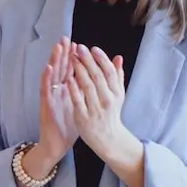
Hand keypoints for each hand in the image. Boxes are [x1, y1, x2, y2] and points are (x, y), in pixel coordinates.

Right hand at [30, 39, 79, 175]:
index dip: (72, 56)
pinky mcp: (46, 105)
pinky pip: (45, 89)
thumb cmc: (68, 127)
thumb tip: (92, 80)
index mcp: (66, 91)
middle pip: (60, 68)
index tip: (77, 43)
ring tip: (58, 47)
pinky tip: (49, 68)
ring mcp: (50, 97)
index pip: (69, 70)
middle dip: (63, 53)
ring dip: (54, 60)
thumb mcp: (80, 106)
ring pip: (52, 75)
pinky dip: (47, 78)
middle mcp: (57, 91)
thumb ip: (85, 92)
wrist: (57, 145)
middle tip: (65, 38)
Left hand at [68, 43, 133, 160]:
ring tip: (72, 58)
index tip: (92, 48)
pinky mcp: (83, 117)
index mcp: (116, 93)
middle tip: (79, 48)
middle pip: (98, 76)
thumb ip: (117, 76)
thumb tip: (118, 57)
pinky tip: (68, 78)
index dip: (101, 59)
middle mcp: (107, 100)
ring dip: (79, 70)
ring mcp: (95, 109)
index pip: (109, 72)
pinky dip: (73, 89)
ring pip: (87, 86)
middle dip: (88, 60)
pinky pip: (78, 100)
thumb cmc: (110, 113)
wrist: (108, 139)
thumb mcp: (117, 95)